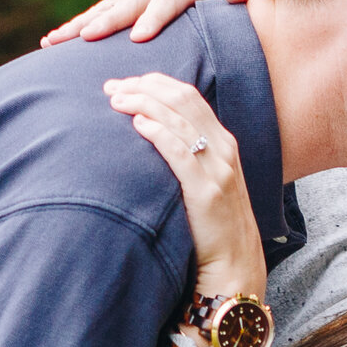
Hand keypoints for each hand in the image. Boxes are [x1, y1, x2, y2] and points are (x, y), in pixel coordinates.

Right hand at [40, 0, 254, 47]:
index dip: (157, 15)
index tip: (140, 36)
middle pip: (131, 2)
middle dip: (108, 21)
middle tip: (86, 38)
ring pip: (107, 8)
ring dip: (80, 24)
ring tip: (53, 41)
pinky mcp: (127, 1)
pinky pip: (99, 14)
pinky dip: (77, 26)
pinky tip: (51, 41)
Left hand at [105, 73, 268, 299]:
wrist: (234, 263)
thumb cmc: (211, 224)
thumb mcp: (206, 180)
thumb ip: (188, 155)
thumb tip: (150, 134)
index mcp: (223, 142)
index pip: (188, 95)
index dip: (153, 83)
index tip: (123, 84)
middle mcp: (224, 149)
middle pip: (182, 99)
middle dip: (143, 87)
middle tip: (112, 88)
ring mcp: (218, 169)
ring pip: (179, 120)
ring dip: (144, 104)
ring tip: (115, 100)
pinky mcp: (207, 191)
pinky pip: (181, 152)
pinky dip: (158, 133)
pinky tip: (137, 125)